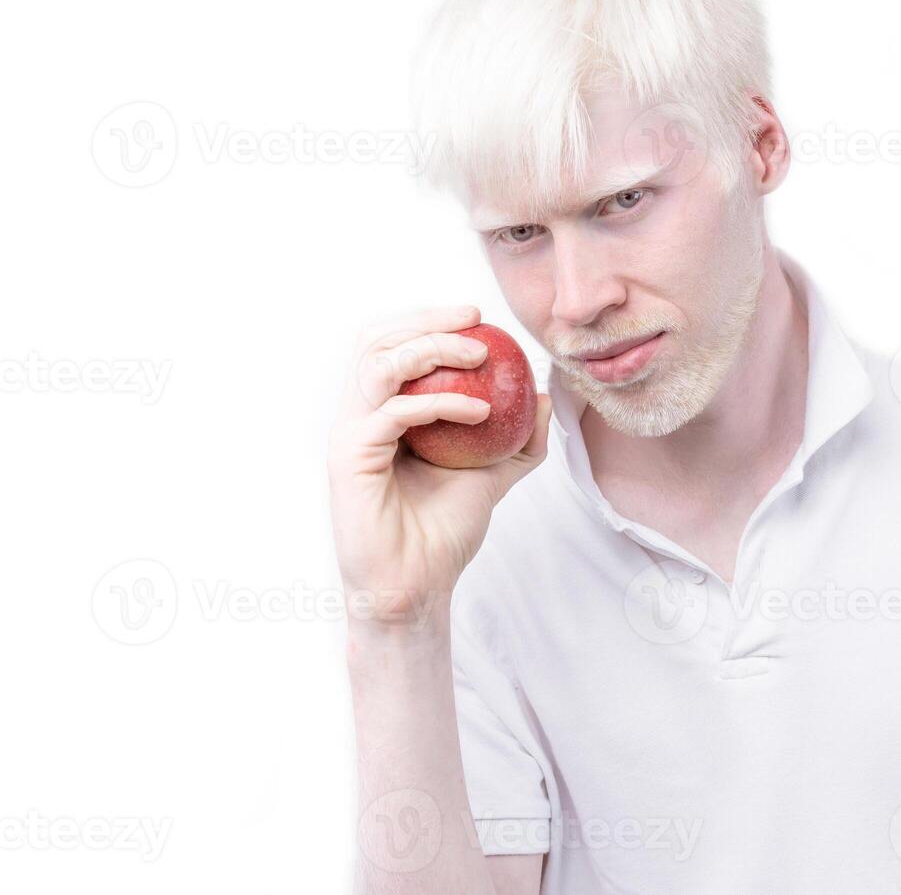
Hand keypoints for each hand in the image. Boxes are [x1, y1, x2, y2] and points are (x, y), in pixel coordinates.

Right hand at [327, 305, 550, 630]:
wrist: (420, 585)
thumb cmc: (445, 532)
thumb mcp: (493, 474)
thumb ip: (519, 438)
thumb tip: (545, 395)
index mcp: (383, 412)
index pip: (393, 345)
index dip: (430, 321)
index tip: (480, 319)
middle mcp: (360, 416)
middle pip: (377, 341)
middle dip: (428, 321)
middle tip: (477, 322)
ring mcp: (351, 434)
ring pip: (378, 363)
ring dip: (431, 349)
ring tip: (478, 356)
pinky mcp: (351, 458)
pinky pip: (393, 411)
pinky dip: (439, 403)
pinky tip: (479, 411)